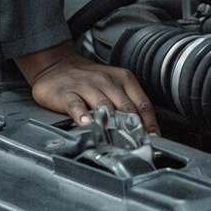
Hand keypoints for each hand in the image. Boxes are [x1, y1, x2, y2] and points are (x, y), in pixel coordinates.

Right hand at [15, 41, 160, 134]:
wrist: (57, 64)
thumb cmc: (90, 80)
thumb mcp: (114, 85)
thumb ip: (127, 104)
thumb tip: (144, 129)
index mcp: (124, 80)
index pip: (143, 104)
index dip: (150, 124)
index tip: (154, 139)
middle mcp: (108, 81)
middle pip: (126, 107)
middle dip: (134, 128)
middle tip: (139, 145)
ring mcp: (87, 86)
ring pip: (104, 105)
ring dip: (112, 123)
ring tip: (117, 138)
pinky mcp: (66, 92)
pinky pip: (76, 104)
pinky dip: (82, 114)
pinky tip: (85, 123)